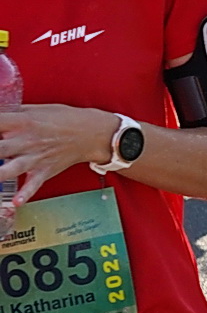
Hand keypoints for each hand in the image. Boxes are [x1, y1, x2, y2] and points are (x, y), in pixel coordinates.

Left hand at [0, 105, 116, 209]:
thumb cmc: (66, 118)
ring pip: (10, 169)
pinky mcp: (45, 170)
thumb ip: (16, 112)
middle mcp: (27, 140)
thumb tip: (0, 112)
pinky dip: (25, 194)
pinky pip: (33, 185)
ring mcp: (36, 157)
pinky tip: (15, 203)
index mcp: (25, 121)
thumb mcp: (40, 109)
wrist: (92, 132)